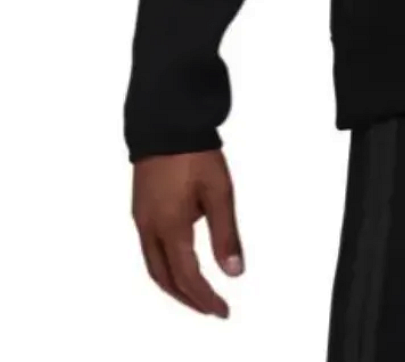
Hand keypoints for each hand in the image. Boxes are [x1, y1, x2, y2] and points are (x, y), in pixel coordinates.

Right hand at [132, 150, 243, 316]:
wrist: (166, 123)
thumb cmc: (195, 154)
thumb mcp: (219, 192)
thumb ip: (226, 234)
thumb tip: (234, 271)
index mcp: (171, 226)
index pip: (188, 276)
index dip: (205, 297)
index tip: (223, 309)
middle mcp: (150, 229)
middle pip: (166, 279)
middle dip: (189, 299)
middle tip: (212, 308)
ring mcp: (141, 220)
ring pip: (154, 268)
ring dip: (175, 287)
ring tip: (197, 295)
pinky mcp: (140, 210)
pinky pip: (149, 252)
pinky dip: (165, 268)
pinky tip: (180, 264)